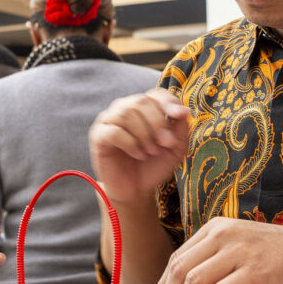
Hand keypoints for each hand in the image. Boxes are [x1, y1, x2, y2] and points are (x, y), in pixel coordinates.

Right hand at [89, 88, 190, 204]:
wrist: (135, 190)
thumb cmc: (153, 166)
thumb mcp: (175, 149)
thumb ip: (181, 129)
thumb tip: (184, 112)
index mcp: (144, 109)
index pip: (155, 94)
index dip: (168, 102)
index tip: (178, 115)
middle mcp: (125, 109)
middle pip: (141, 101)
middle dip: (157, 123)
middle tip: (165, 144)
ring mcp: (109, 120)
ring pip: (126, 113)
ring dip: (143, 134)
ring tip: (150, 151)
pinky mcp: (98, 136)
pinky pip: (113, 131)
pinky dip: (130, 143)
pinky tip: (137, 154)